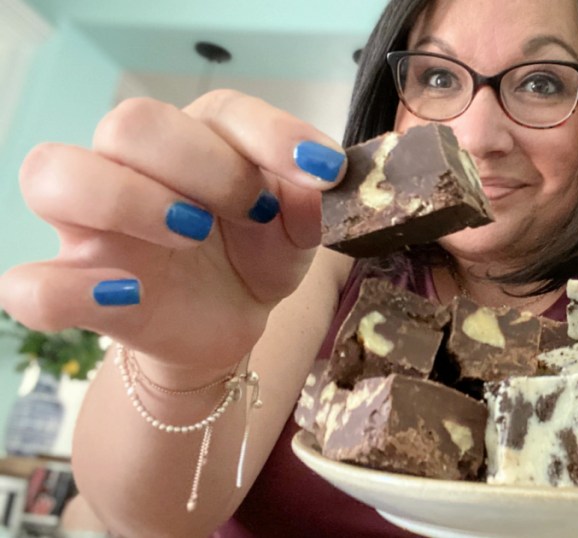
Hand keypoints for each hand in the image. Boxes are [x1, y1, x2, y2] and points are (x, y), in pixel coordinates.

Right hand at [0, 90, 345, 375]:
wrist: (228, 323)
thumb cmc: (255, 259)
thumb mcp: (296, 235)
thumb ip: (307, 208)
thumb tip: (313, 189)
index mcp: (197, 142)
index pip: (221, 110)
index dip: (273, 133)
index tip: (321, 172)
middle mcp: (133, 168)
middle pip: (130, 123)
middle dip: (203, 162)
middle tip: (253, 209)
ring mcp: (94, 227)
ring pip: (53, 173)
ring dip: (127, 197)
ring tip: (191, 233)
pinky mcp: (74, 288)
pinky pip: (31, 284)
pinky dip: (71, 289)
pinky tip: (132, 294)